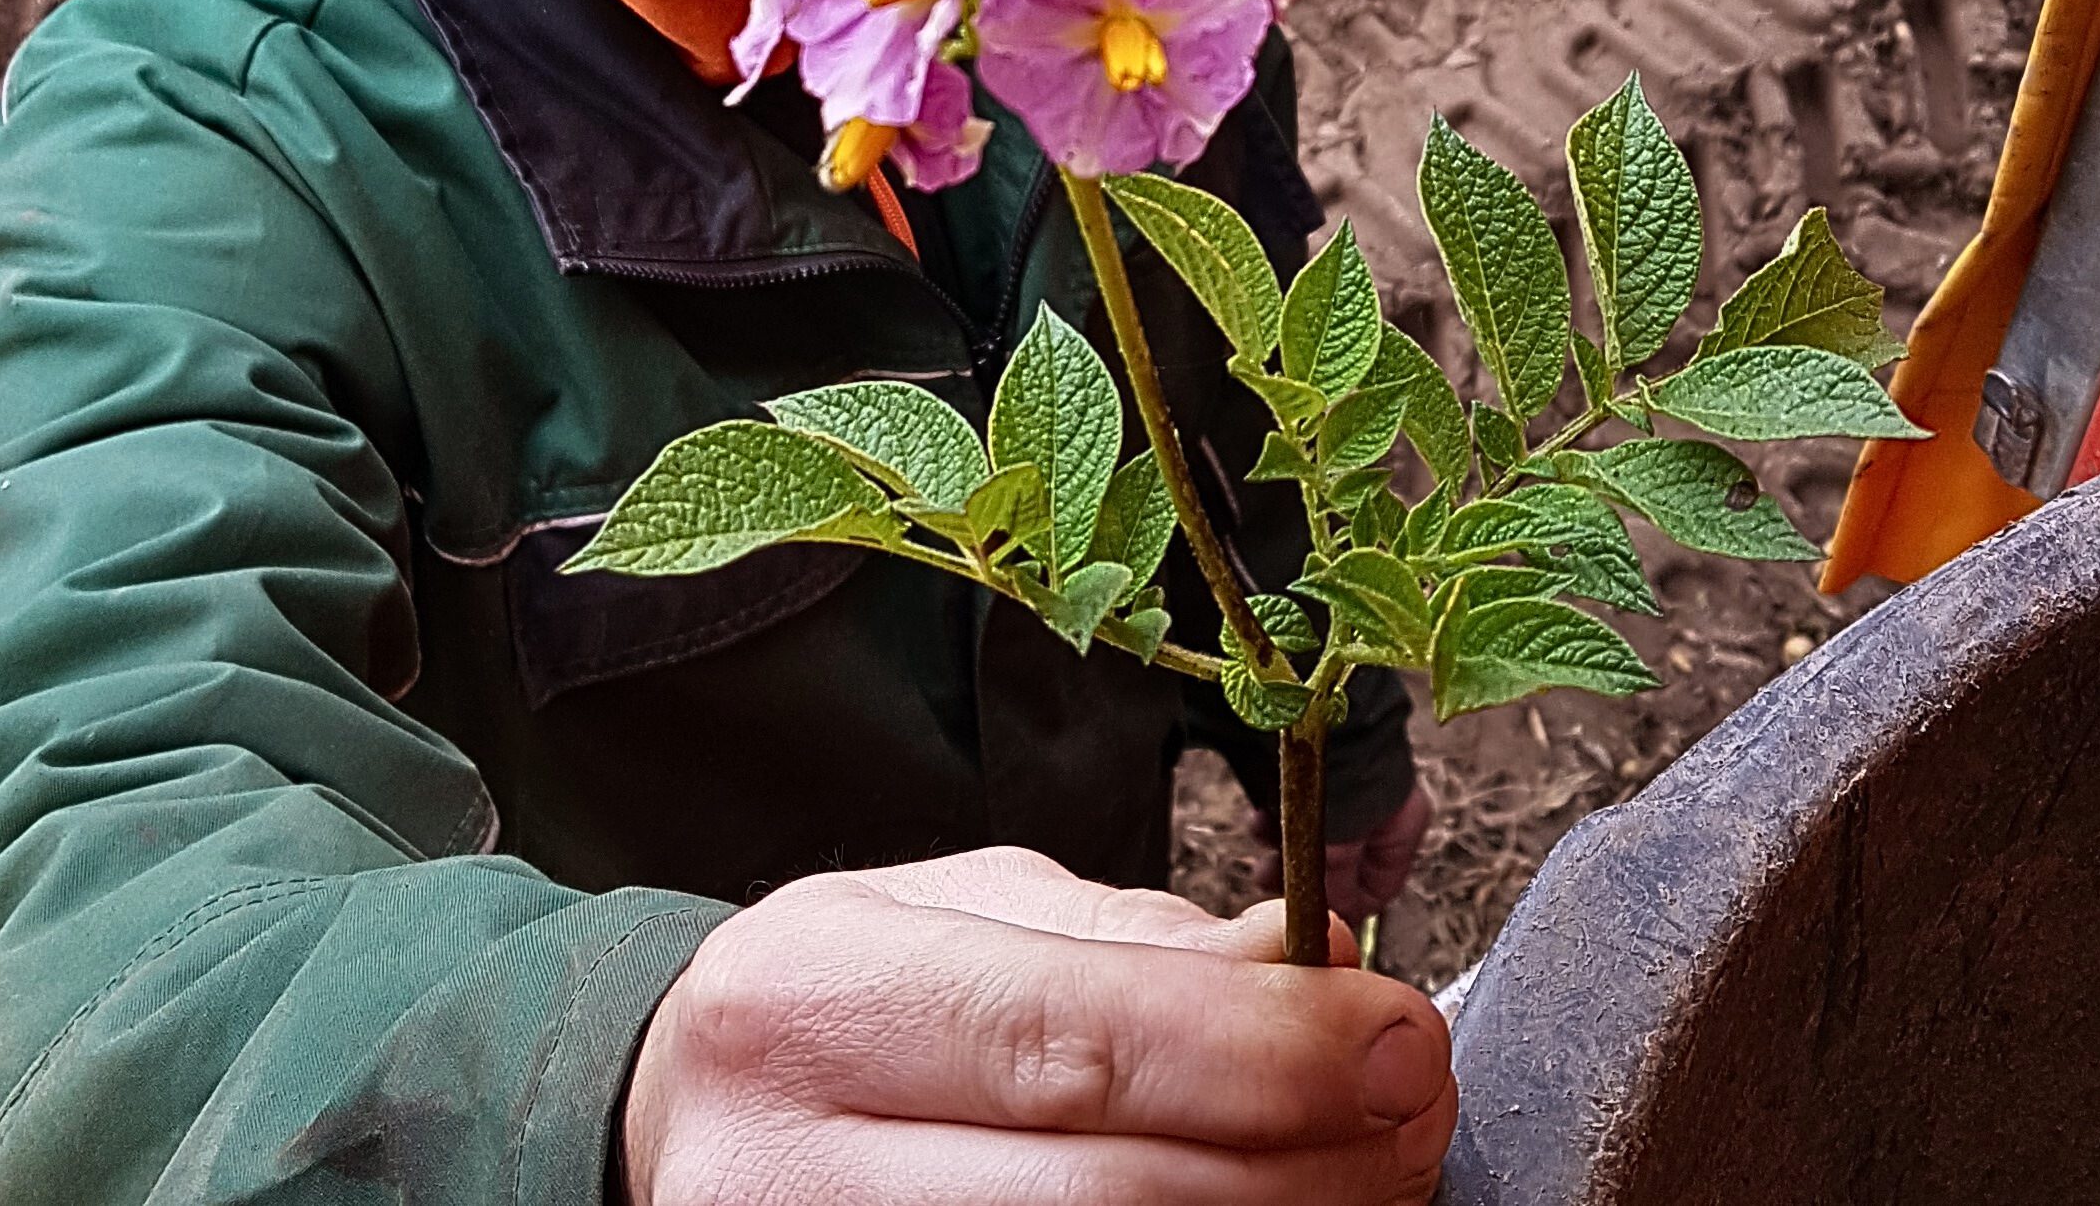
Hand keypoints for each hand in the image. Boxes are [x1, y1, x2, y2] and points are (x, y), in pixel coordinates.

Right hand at [622, 845, 1455, 1203]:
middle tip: (1420, 1120)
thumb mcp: (956, 923)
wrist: (679, 1135)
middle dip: (1305, 1168)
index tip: (1401, 1037)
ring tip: (1373, 1179)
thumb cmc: (846, 1018)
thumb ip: (1134, 946)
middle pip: (1106, 1202)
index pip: (1064, 1038)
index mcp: (809, 1004)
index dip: (1260, 1050)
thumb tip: (1321, 968)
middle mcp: (785, 1171)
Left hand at [1251, 778, 1435, 925]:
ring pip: (1313, 835)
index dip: (1342, 908)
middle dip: (1302, 875)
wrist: (1313, 697)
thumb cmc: (1339, 764)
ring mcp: (1347, 783)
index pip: (1380, 889)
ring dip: (1284, 845)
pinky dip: (1277, 813)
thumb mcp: (1341, 844)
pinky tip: (1258, 814)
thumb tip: (1329, 919)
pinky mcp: (1314, 763)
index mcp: (1404, 822)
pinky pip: (1295, 804)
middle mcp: (1379, 804)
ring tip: (1260, 840)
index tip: (1309, 920)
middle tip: (1270, 879)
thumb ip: (1336, 887)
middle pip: (1339, 863)